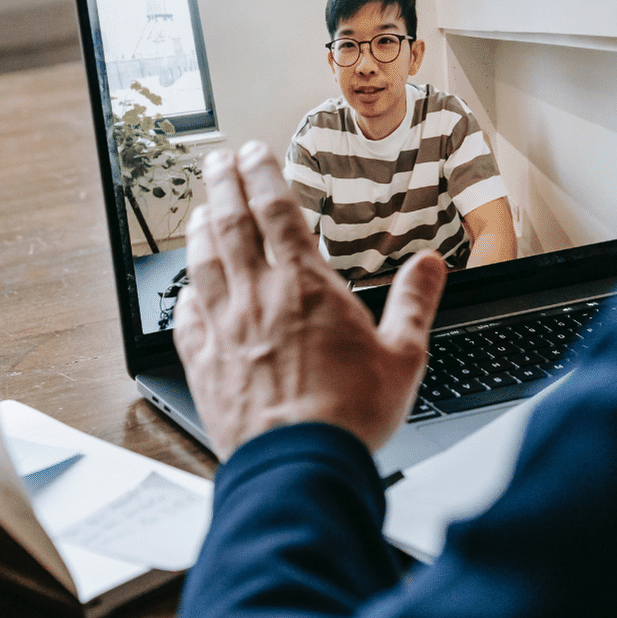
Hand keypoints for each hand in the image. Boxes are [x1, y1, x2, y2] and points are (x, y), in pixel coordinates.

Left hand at [173, 141, 447, 458]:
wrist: (298, 465)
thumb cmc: (349, 416)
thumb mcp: (402, 355)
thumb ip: (414, 302)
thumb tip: (431, 265)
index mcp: (305, 286)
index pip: (276, 212)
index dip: (262, 175)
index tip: (252, 152)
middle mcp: (257, 298)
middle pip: (231, 225)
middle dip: (223, 186)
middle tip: (216, 162)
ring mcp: (224, 331)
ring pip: (202, 264)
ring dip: (199, 231)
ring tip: (199, 211)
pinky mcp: (204, 366)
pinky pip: (186, 320)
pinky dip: (184, 298)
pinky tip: (185, 294)